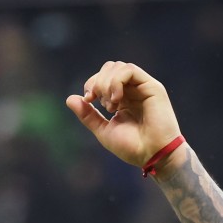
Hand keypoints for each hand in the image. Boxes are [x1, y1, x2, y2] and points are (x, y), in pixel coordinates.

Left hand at [65, 61, 182, 171]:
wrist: (153, 155)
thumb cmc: (132, 147)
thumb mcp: (103, 130)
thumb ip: (88, 115)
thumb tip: (69, 99)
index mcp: (122, 99)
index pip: (103, 78)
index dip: (91, 84)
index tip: (88, 100)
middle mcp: (133, 91)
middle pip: (110, 68)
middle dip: (97, 82)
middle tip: (97, 101)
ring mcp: (143, 87)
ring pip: (119, 67)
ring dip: (107, 83)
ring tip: (110, 105)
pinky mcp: (152, 87)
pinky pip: (129, 70)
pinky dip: (117, 81)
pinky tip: (116, 99)